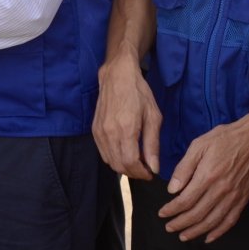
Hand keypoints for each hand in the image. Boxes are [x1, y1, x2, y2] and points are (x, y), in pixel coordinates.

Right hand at [93, 54, 160, 180]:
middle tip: (145, 169)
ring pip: (109, 161)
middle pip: (119, 165)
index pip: (130, 163)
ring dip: (123, 167)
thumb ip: (152, 144)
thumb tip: (154, 167)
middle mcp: (109, 132)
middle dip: (134, 173)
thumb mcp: (153, 117)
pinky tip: (124, 152)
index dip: (141, 173)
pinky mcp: (94, 129)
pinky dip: (113, 158)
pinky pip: (102, 152)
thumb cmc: (139, 93)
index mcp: (126, 129)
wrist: (117, 76)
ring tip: (136, 162)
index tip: (150, 173)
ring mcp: (99, 131)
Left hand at [158, 121, 248, 241]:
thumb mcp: (198, 146)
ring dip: (196, 231)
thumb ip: (184, 168)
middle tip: (169, 227)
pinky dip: (219, 232)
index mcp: (207, 176)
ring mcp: (233, 197)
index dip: (172, 210)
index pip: (185, 200)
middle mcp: (220, 190)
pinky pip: (230, 221)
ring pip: (212, 221)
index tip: (162, 213)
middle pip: (197, 214)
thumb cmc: (224, 139)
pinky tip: (208, 237)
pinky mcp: (243, 200)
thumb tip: (172, 189)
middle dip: (180, 223)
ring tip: (184, 236)